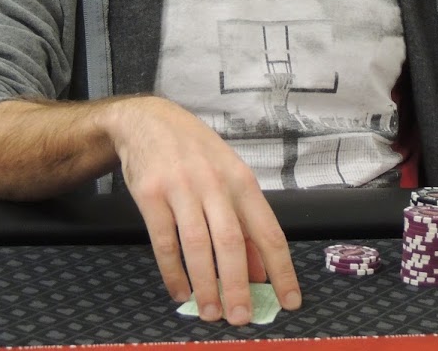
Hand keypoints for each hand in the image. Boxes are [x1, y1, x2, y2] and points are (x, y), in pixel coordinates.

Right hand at [106, 96, 300, 325]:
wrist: (147, 120)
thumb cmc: (194, 151)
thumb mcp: (227, 176)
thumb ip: (242, 222)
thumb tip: (257, 271)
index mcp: (241, 181)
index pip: (268, 231)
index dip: (281, 269)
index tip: (290, 300)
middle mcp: (215, 184)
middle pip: (232, 242)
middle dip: (238, 286)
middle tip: (241, 317)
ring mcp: (182, 188)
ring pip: (198, 245)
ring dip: (205, 284)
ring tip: (211, 313)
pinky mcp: (151, 195)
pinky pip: (164, 242)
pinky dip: (173, 272)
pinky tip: (180, 291)